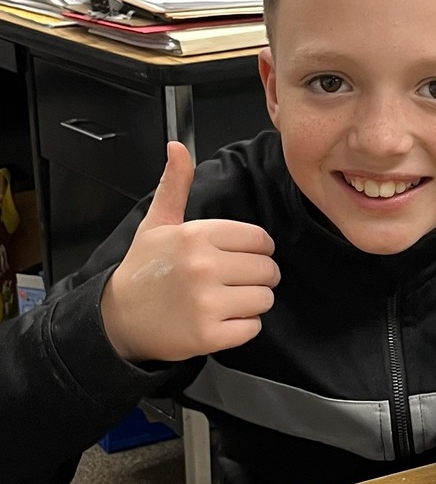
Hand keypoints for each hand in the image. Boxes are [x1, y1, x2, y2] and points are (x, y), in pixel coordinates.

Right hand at [101, 141, 280, 362]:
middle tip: (234, 281)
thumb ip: (176, 186)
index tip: (242, 257)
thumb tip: (178, 147)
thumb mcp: (157, 224)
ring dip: (252, 302)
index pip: (260, 239)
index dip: (257, 250)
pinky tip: (221, 319)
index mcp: (196, 236)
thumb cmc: (144, 270)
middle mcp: (203, 267)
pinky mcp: (209, 335)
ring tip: (226, 300)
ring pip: (264, 298)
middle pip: (267, 269)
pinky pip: (253, 327)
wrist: (119, 319)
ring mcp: (206, 303)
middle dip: (258, 276)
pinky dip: (243, 326)